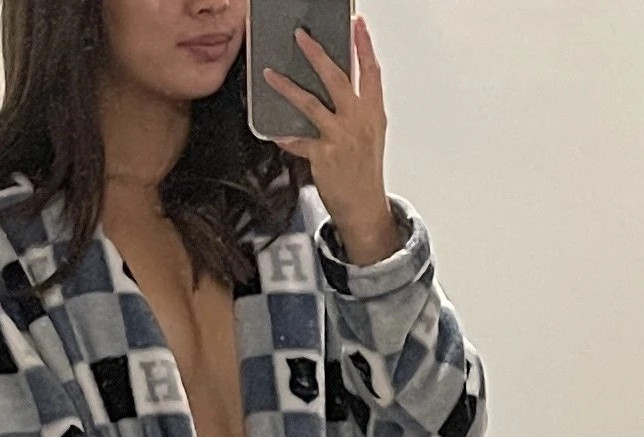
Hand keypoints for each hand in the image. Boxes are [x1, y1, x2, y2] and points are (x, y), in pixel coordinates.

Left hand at [264, 16, 403, 265]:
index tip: (356, 23)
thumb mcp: (371, 133)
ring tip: (271, 74)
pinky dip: (285, 136)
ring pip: (310, 104)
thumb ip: (359, 106)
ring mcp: (340, 137)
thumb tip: (340, 83)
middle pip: (337, 78)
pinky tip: (274, 131)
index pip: (371, 71)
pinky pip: (298, 141)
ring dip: (288, 88)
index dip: (364, 45)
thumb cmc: (365, 170)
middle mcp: (358, 121)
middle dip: (317, 54)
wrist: (364, 206)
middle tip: (302, 36)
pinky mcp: (323, 156)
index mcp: (373, 112)